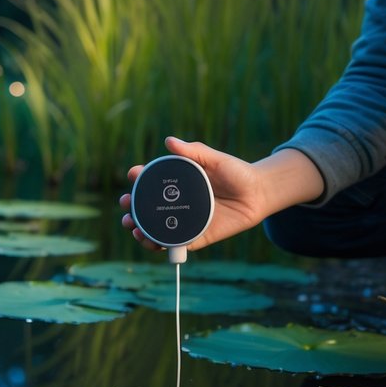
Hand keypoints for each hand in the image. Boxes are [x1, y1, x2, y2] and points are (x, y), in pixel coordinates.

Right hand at [119, 136, 323, 252]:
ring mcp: (185, 221)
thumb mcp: (216, 159)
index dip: (139, 178)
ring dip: (140, 230)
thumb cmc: (238, 173)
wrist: (259, 195)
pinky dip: (160, 245)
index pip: (152, 181)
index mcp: (179, 183)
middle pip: (147, 208)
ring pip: (156, 228)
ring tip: (133, 228)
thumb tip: (170, 141)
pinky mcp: (197, 237)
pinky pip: (175, 244)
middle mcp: (178, 203)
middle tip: (126, 204)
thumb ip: (194, 151)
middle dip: (131, 207)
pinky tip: (151, 242)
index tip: (133, 174)